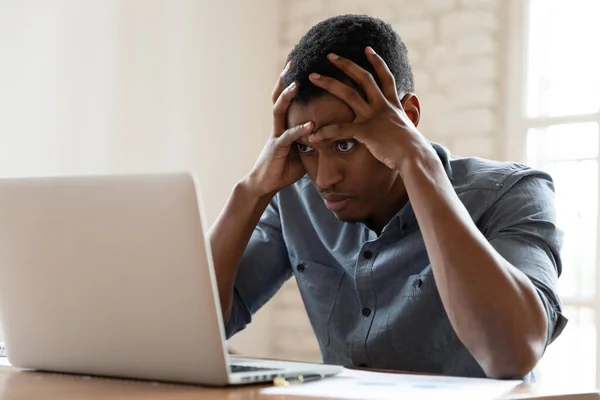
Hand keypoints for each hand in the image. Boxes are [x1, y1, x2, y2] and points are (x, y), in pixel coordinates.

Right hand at [245, 62, 313, 196]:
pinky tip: (310, 125)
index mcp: (284, 124)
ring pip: (279, 110)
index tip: (300, 65)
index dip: (291, 81)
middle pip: (279, 97)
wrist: (265, 184)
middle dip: (285, 79)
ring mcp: (276, 135)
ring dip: (287, 96)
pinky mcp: (277, 149)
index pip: (287, 98)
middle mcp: (278, 126)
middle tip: (292, 62)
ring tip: (296, 84)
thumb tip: (333, 133)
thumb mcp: (303, 151)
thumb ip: (314, 139)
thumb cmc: (284, 168)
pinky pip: (288, 136)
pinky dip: (299, 130)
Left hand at [307, 47, 433, 173]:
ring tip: (312, 76)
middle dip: (345, 64)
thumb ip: (404, 113)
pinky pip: (340, 129)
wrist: (415, 158)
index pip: (385, 77)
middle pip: (363, 77)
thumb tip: (408, 103)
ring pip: (348, 94)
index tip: (367, 49)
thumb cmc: (412, 148)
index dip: (376, 61)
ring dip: (329, 82)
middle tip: (330, 55)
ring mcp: (374, 117)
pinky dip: (325, 133)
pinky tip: (313, 136)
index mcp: (393, 104)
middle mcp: (382, 106)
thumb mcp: (409, 126)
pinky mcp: (366, 131)